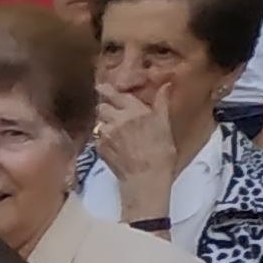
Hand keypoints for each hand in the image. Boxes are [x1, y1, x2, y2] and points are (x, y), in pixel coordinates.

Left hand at [90, 84, 180, 211]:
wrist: (146, 177)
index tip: (102, 86)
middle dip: (106, 106)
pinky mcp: (99, 147)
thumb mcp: (164, 124)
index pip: (115, 94)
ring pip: (99, 120)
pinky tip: (114, 142)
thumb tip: (166, 85)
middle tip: (113, 111)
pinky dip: (102, 136)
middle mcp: (117, 119)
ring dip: (104, 121)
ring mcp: (105, 133)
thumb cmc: (161, 151)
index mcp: (135, 111)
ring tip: (115, 129)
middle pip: (102, 105)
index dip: (107, 89)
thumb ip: (161, 103)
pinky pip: (97, 136)